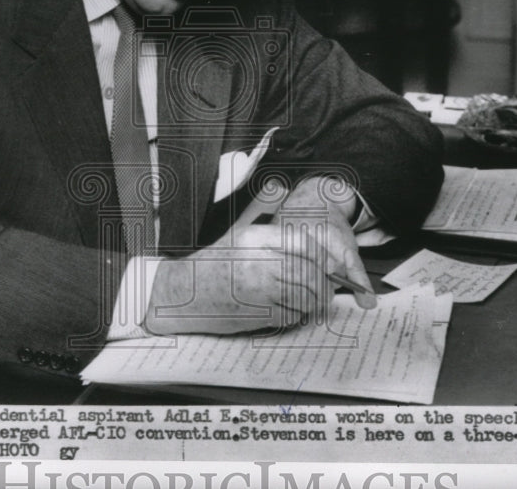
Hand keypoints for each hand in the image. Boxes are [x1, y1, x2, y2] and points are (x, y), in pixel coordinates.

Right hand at [145, 175, 374, 335]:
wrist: (184, 293)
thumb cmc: (215, 262)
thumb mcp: (239, 231)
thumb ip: (266, 217)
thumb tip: (290, 201)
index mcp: (255, 238)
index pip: (304, 242)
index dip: (324, 254)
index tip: (332, 261)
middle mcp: (258, 262)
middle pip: (309, 272)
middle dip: (325, 282)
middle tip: (330, 285)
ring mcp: (258, 291)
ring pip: (305, 297)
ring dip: (316, 300)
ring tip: (317, 299)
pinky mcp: (257, 314)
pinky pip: (292, 315)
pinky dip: (300, 315)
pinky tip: (295, 309)